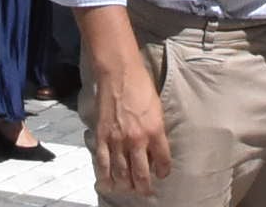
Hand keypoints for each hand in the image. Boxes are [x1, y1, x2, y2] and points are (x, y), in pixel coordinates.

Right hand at [90, 71, 172, 195]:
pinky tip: (108, 184)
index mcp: (155, 131)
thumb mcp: (157, 109)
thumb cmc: (141, 86)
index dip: (163, 172)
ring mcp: (118, 140)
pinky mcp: (102, 137)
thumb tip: (154, 150)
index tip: (161, 174)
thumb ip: (157, 131)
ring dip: (126, 185)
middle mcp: (137, 139)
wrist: (118, 73)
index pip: (163, 161)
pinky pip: (103, 163)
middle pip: (141, 174)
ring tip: (129, 189)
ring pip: (122, 173)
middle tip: (145, 192)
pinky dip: (106, 177)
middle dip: (144, 187)